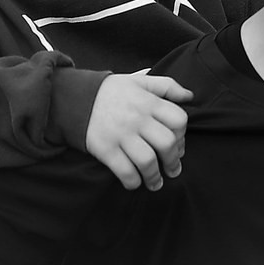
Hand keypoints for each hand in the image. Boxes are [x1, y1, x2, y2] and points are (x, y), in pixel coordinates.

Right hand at [85, 73, 192, 190]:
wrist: (73, 97)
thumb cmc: (110, 91)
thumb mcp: (139, 81)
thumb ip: (166, 86)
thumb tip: (189, 97)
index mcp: (148, 101)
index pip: (178, 120)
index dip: (182, 136)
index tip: (178, 146)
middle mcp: (137, 118)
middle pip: (167, 143)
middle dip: (173, 161)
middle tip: (173, 169)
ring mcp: (121, 135)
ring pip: (148, 161)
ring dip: (155, 177)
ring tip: (156, 183)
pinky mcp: (105, 149)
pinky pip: (125, 171)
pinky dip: (133, 181)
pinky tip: (135, 182)